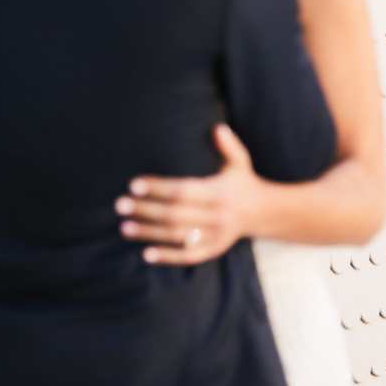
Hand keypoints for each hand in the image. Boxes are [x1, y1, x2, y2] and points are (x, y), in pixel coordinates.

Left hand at [116, 125, 262, 265]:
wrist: (265, 213)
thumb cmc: (243, 183)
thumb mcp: (240, 162)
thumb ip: (228, 146)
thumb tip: (217, 128)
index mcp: (219, 192)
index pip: (182, 190)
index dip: (157, 188)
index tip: (134, 185)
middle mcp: (217, 216)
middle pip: (175, 214)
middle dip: (145, 210)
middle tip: (120, 205)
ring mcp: (215, 235)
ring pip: (177, 236)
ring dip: (149, 233)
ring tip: (125, 227)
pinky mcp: (214, 249)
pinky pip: (188, 255)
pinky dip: (168, 257)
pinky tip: (146, 254)